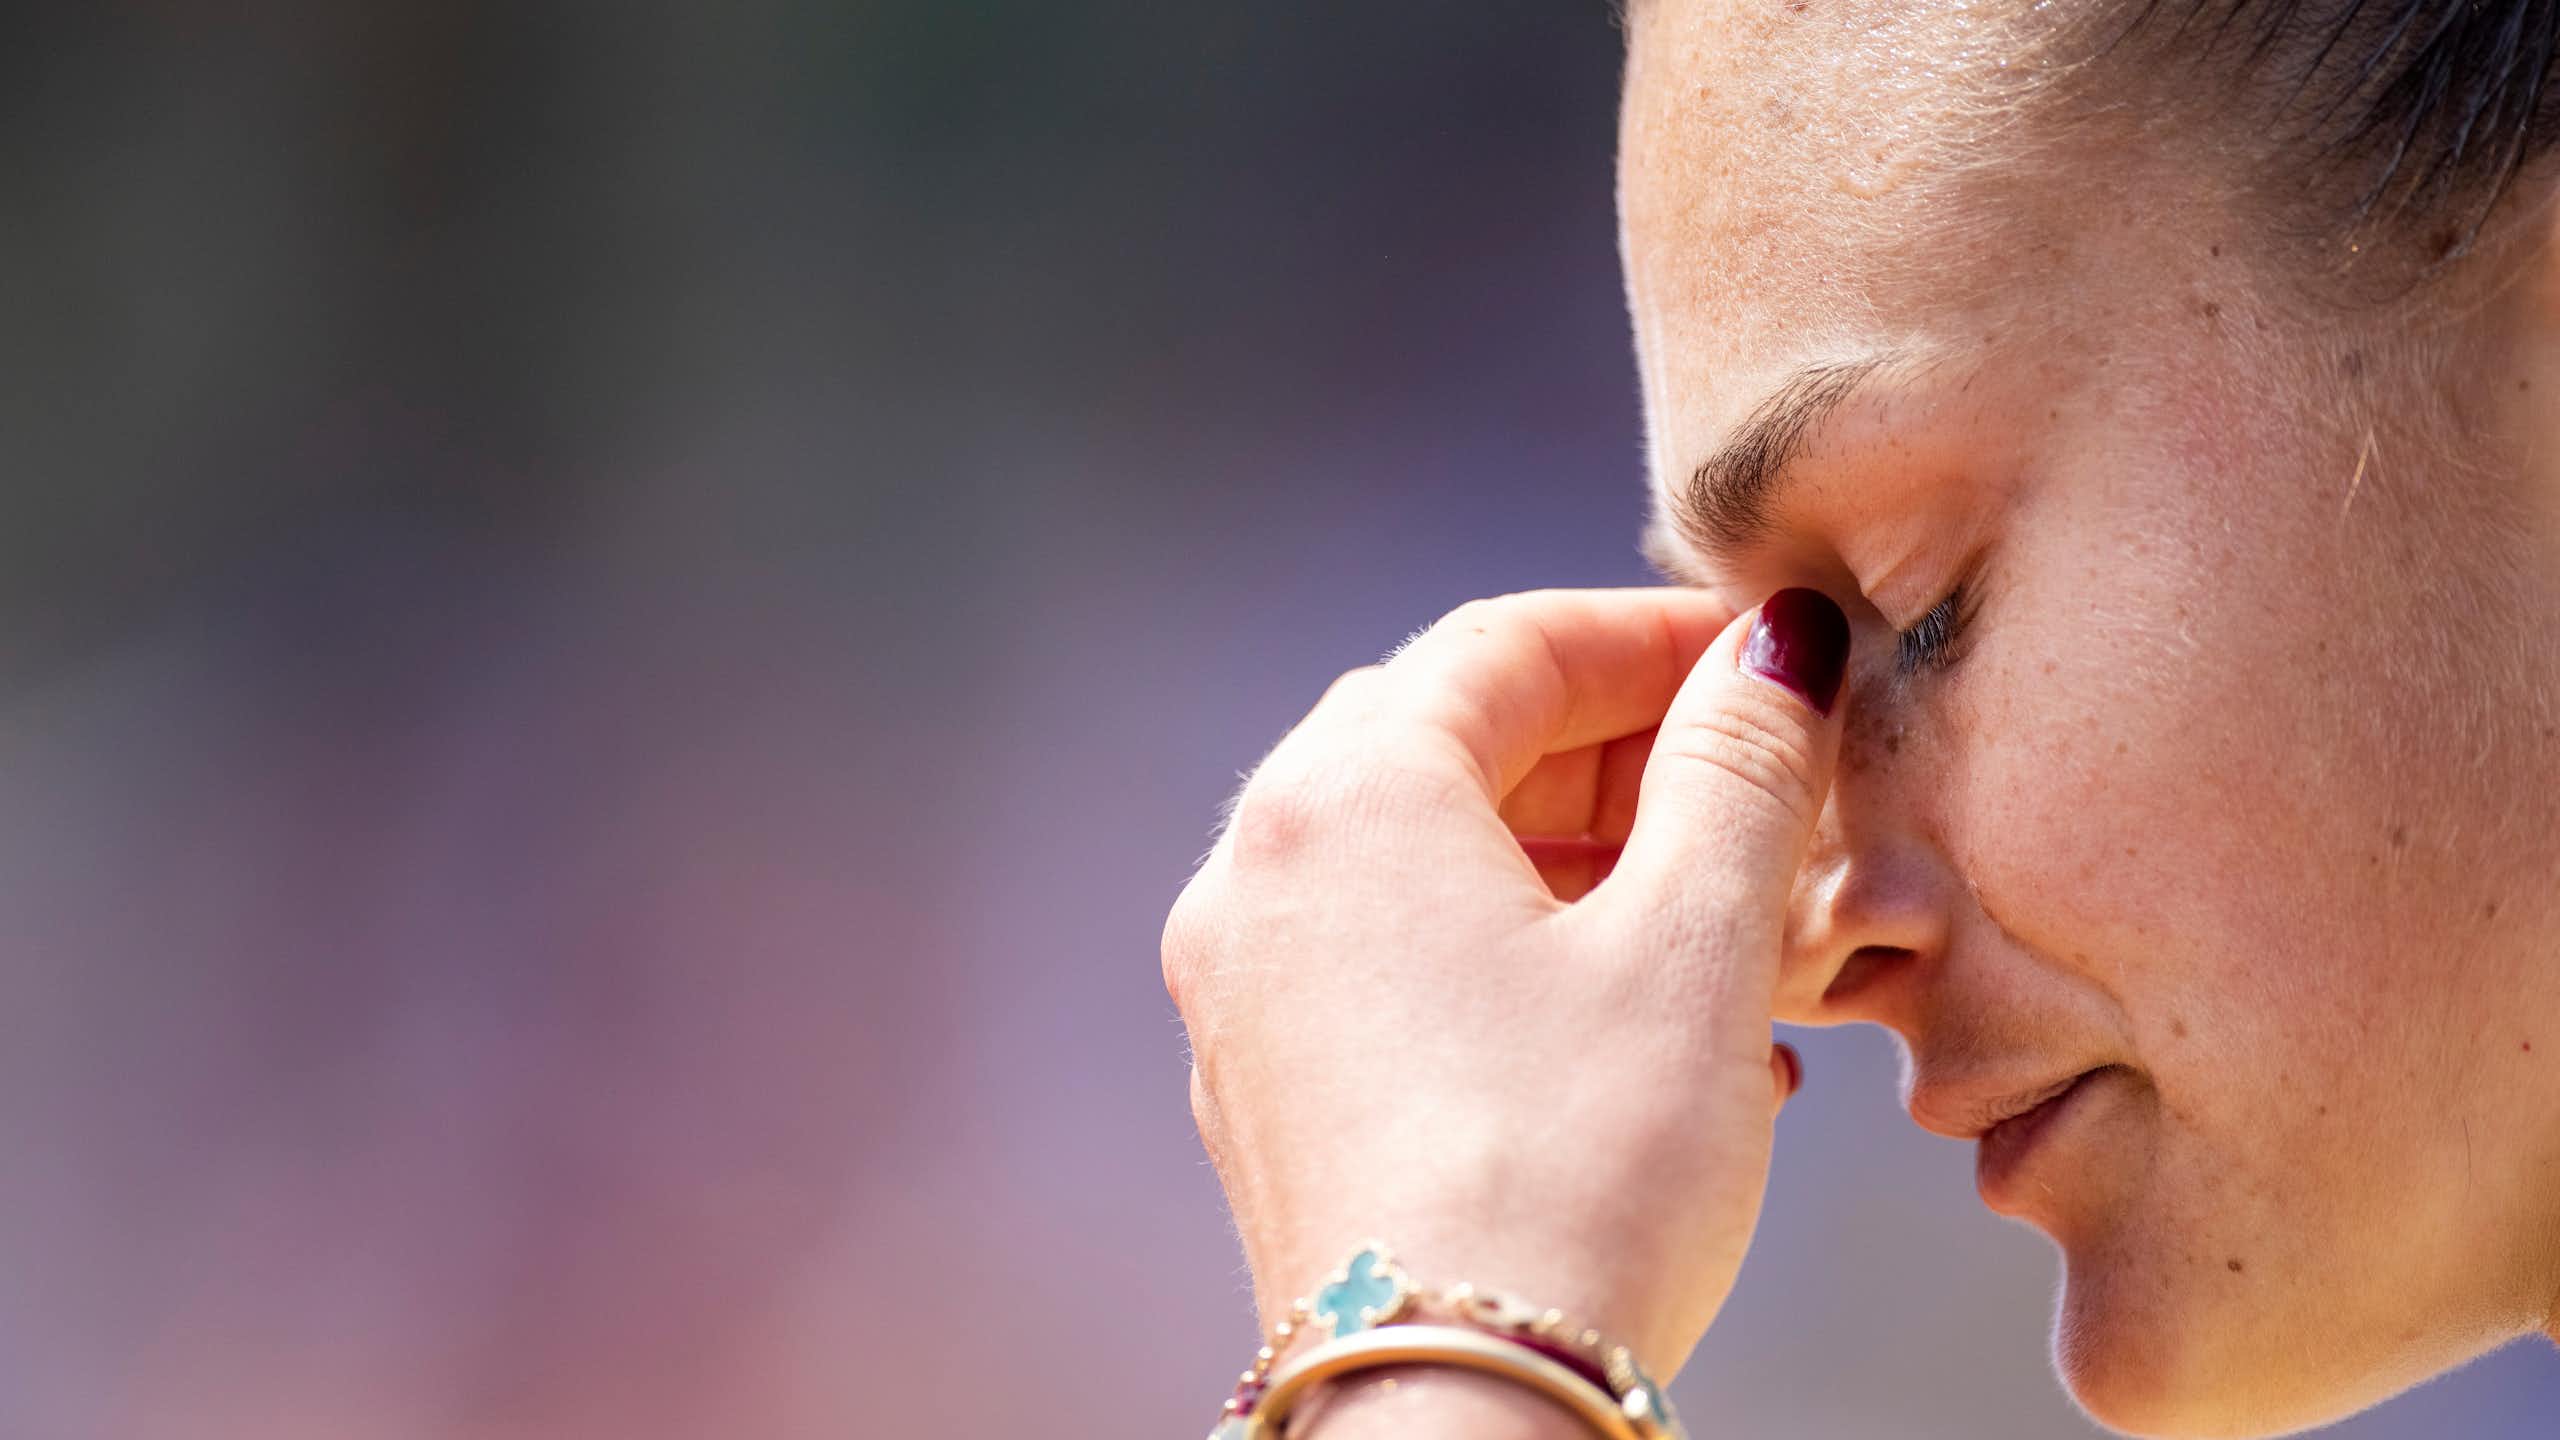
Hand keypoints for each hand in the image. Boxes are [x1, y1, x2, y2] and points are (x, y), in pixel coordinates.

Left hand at [1163, 586, 1849, 1379]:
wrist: (1460, 1422)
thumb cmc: (1573, 1182)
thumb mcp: (1694, 945)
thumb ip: (1739, 770)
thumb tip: (1773, 656)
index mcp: (1341, 799)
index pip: (1505, 646)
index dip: (1653, 640)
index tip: (1763, 663)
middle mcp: (1261, 878)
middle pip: (1453, 745)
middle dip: (1620, 756)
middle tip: (1754, 789)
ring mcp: (1250, 993)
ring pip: (1428, 863)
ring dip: (1583, 866)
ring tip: (1730, 927)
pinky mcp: (1272, 1093)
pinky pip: (1396, 965)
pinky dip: (1518, 955)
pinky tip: (1644, 1024)